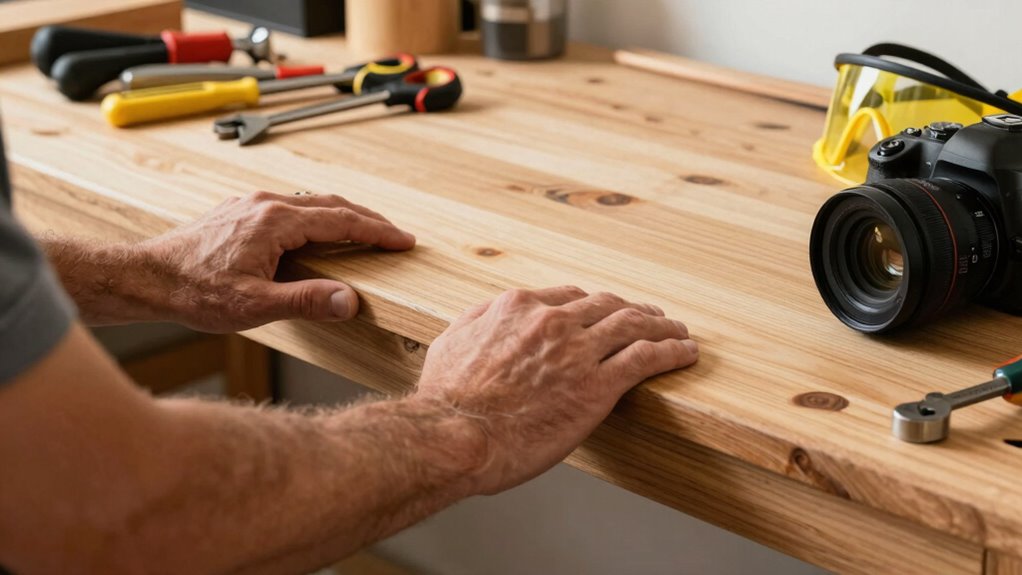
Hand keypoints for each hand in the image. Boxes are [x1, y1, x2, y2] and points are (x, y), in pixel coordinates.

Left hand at [141, 191, 415, 331]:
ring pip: (310, 203)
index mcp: (275, 222)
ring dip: (342, 216)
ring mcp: (251, 205)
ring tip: (365, 233)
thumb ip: (306, 301)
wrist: (146, 278)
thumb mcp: (254, 306)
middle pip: (331, 204)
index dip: (378, 231)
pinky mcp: (240, 212)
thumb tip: (350, 300)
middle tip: (394, 236)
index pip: (342, 220)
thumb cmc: (195, 292)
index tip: (404, 241)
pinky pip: (291, 207)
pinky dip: (317, 217)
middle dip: (368, 220)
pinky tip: (318, 233)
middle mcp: (265, 204)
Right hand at [412, 286, 698, 495]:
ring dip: (662, 326)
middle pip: (608, 306)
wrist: (455, 434)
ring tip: (678, 332)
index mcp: (520, 307)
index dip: (594, 304)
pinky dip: (672, 351)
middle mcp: (553, 321)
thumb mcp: (451, 342)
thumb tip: (488, 314)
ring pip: (634, 326)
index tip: (606, 312)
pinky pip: (647, 358)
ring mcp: (578, 352)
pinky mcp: (598, 386)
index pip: (569, 296)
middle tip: (652, 317)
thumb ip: (476, 321)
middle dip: (634, 309)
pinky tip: (685, 353)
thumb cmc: (447, 399)